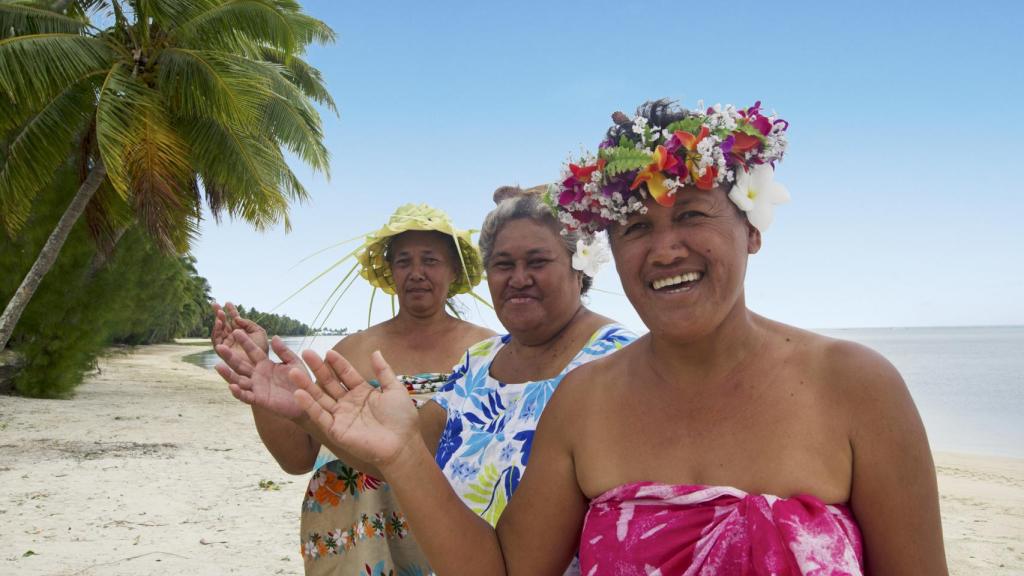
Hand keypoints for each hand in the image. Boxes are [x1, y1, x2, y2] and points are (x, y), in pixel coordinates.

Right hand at [211, 301, 268, 374]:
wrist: (262, 366)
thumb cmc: (263, 350)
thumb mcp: (259, 333)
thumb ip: (249, 324)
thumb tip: (237, 318)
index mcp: (242, 333)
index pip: (235, 320)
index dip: (231, 311)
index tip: (228, 302)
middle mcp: (233, 338)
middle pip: (224, 324)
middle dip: (219, 314)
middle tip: (215, 304)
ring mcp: (227, 345)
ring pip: (219, 332)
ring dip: (218, 322)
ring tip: (220, 314)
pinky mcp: (223, 353)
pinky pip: (216, 342)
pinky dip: (216, 332)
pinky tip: (219, 324)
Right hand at [216, 330, 305, 419]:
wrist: (307, 400)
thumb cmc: (301, 380)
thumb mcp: (294, 363)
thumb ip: (284, 352)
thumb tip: (275, 337)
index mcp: (265, 364)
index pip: (252, 351)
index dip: (245, 342)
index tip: (237, 330)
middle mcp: (257, 375)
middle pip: (240, 364)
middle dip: (230, 356)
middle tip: (219, 346)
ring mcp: (257, 387)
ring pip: (239, 380)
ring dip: (228, 374)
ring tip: (217, 366)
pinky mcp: (259, 400)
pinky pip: (246, 396)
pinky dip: (238, 393)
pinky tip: (232, 387)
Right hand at [292, 350, 418, 467]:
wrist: (402, 444)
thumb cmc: (402, 418)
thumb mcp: (394, 389)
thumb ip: (384, 371)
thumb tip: (375, 351)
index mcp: (362, 392)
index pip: (346, 374)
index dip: (337, 363)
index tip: (328, 352)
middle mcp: (349, 403)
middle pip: (330, 383)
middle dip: (318, 369)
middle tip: (306, 353)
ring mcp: (341, 416)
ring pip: (320, 397)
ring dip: (307, 385)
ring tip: (294, 371)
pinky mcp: (335, 431)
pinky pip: (320, 416)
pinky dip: (309, 405)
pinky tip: (299, 393)